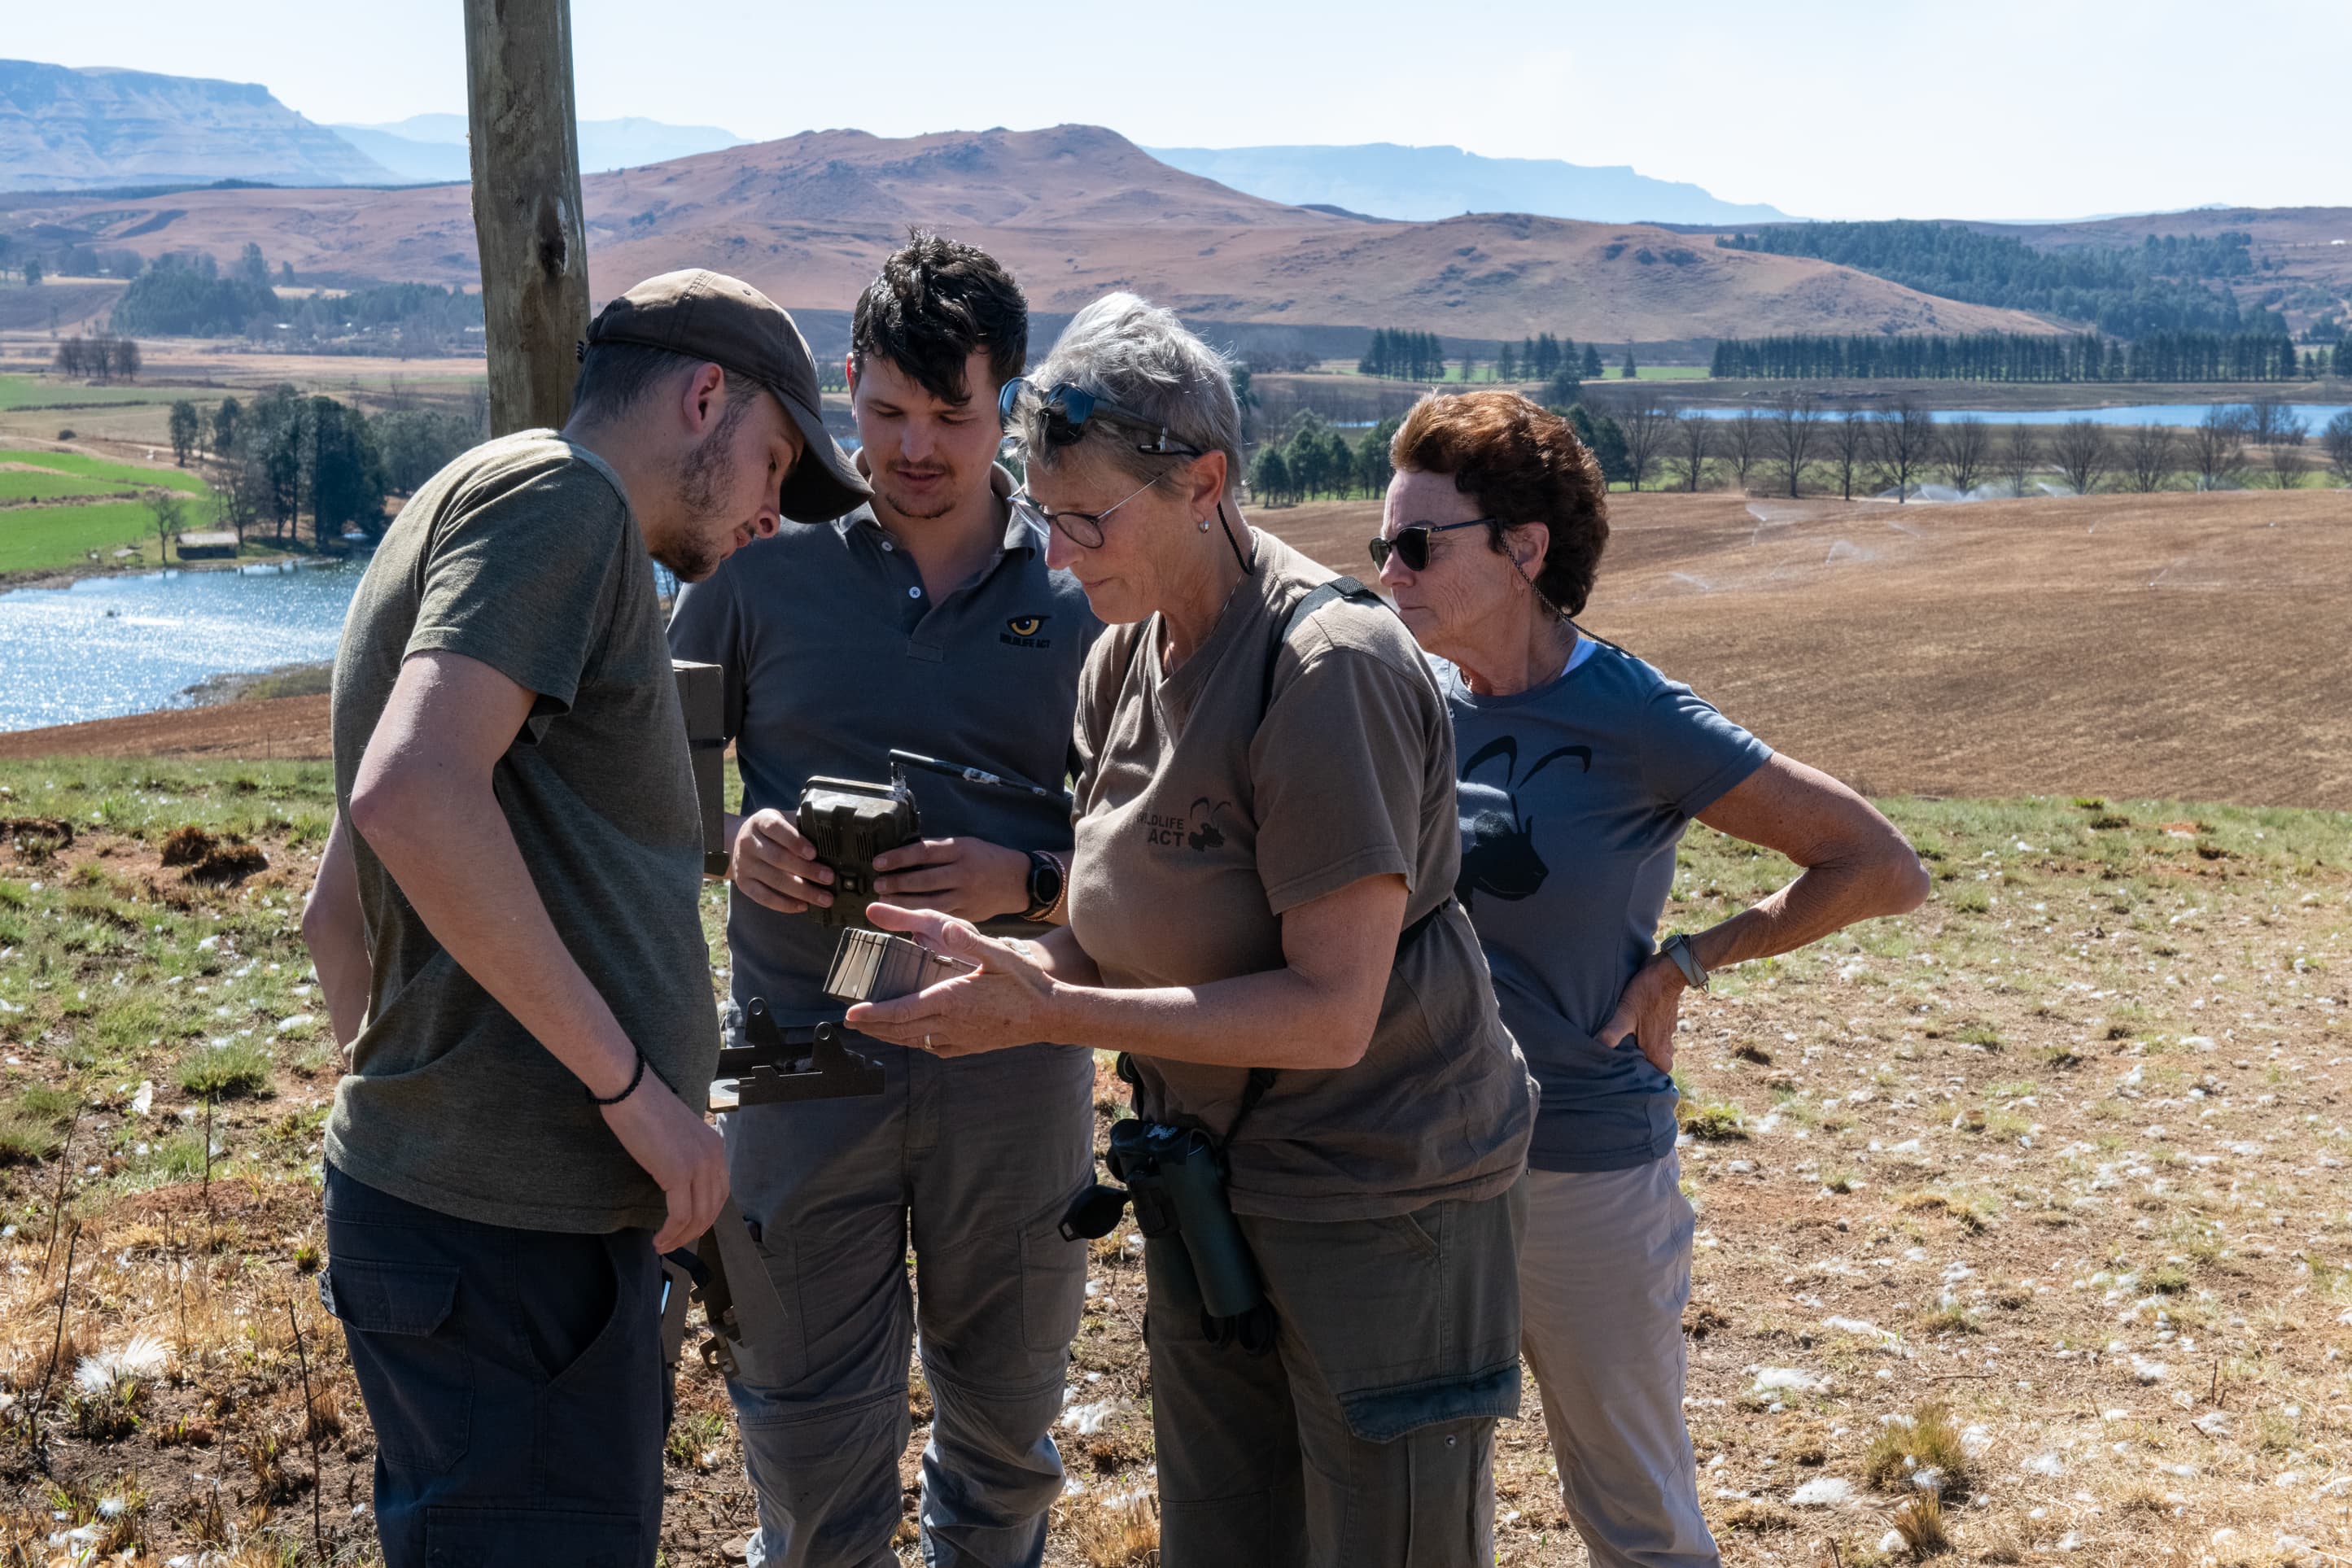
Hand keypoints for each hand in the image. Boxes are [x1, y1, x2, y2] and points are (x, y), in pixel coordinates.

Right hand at [599, 1073, 728, 1251]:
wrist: (632, 1091)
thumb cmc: (645, 1108)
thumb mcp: (676, 1137)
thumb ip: (684, 1158)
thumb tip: (677, 1183)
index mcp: (715, 1147)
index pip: (720, 1192)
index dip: (706, 1215)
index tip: (688, 1229)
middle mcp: (713, 1157)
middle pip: (712, 1208)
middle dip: (694, 1231)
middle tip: (675, 1244)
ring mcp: (698, 1165)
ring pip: (698, 1216)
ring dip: (681, 1237)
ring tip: (663, 1246)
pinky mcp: (679, 1173)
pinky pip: (680, 1215)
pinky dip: (670, 1233)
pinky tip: (658, 1240)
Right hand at [731, 808, 833, 914]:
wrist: (740, 840)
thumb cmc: (772, 832)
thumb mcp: (783, 820)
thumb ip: (801, 827)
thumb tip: (831, 842)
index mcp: (761, 821)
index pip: (776, 829)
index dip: (795, 841)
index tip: (814, 853)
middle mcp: (748, 842)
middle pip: (778, 858)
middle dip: (807, 870)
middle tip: (829, 878)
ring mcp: (743, 864)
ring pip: (774, 880)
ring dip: (802, 891)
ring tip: (824, 898)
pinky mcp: (742, 883)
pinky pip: (764, 897)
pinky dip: (785, 904)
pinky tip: (803, 905)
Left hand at [843, 903, 1059, 1055]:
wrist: (1050, 1016)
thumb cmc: (1026, 984)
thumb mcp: (1000, 955)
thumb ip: (971, 942)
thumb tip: (946, 928)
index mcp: (952, 1000)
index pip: (902, 1011)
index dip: (873, 1014)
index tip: (850, 1013)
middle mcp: (951, 1024)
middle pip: (900, 1031)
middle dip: (872, 1027)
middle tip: (849, 1022)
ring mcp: (959, 1039)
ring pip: (913, 1041)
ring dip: (888, 1036)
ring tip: (870, 1029)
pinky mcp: (968, 1047)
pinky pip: (932, 1048)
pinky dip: (913, 1042)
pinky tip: (910, 1036)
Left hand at [871, 837, 1032, 920]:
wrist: (1018, 881)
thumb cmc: (986, 859)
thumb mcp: (966, 844)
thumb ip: (939, 850)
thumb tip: (904, 856)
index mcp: (961, 850)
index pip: (923, 851)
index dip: (898, 858)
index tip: (878, 863)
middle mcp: (963, 872)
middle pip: (923, 879)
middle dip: (896, 883)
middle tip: (878, 885)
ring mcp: (966, 895)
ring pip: (928, 902)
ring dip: (903, 902)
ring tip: (883, 901)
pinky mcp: (967, 913)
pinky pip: (939, 916)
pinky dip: (919, 916)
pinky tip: (904, 915)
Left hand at [1595, 952, 1688, 1075]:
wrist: (1668, 971)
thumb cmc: (1647, 993)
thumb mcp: (1626, 1012)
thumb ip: (1613, 1031)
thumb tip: (1598, 1046)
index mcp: (1657, 1048)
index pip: (1659, 1073)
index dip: (1649, 1077)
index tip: (1633, 1075)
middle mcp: (1665, 1043)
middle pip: (1661, 1063)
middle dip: (1650, 1064)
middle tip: (1632, 1060)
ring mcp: (1669, 1030)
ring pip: (1663, 1048)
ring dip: (1651, 1048)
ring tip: (1633, 1045)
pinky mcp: (1668, 1017)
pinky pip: (1662, 1033)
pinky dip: (1653, 1033)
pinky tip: (1640, 1026)